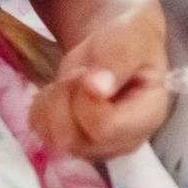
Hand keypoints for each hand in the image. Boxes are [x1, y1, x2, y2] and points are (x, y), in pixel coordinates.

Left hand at [31, 0, 173, 160]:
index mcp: (147, 118)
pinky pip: (39, 131)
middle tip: (82, 72)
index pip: (104, 128)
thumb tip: (97, 88)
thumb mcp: (131, 39)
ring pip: (52, 136)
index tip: (89, 71)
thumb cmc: (130, 41)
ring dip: (54, 100)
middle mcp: (122, 143)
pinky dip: (42, 106)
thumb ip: (118, 60)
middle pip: (73, 137)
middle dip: (68, 97)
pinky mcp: (71, 145)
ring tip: (74, 79)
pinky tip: (62, 92)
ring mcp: (95, 148)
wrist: (117, 45)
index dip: (85, 98)